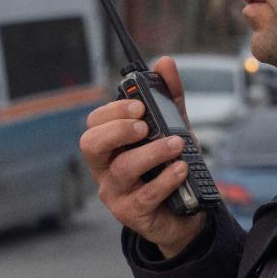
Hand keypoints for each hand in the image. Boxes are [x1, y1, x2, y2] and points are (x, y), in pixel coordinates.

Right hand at [79, 56, 208, 258]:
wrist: (186, 214)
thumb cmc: (171, 168)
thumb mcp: (173, 129)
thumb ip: (169, 98)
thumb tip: (165, 63)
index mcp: (109, 147)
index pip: (94, 124)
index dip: (112, 111)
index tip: (139, 105)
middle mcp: (105, 169)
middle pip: (90, 145)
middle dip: (117, 130)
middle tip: (145, 125)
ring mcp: (115, 193)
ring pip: (121, 169)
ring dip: (151, 152)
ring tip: (177, 145)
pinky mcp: (132, 213)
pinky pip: (145, 195)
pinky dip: (165, 179)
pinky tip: (181, 169)